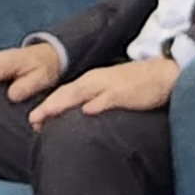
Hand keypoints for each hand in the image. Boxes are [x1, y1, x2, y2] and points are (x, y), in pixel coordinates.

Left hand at [28, 57, 179, 128]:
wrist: (162, 74)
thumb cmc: (135, 86)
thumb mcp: (109, 92)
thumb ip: (93, 102)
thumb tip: (78, 118)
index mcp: (91, 82)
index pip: (64, 94)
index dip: (48, 106)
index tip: (33, 121)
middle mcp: (95, 81)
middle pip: (66, 93)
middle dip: (48, 107)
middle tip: (32, 121)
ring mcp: (109, 85)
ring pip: (81, 93)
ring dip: (62, 104)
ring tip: (47, 115)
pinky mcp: (125, 92)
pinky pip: (109, 97)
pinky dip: (97, 104)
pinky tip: (87, 111)